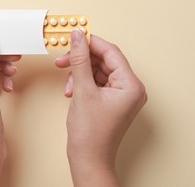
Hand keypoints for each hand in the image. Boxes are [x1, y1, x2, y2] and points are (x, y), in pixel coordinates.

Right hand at [55, 30, 146, 185]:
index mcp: (131, 85)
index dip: (91, 42)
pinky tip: (72, 91)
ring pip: (98, 70)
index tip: (74, 36)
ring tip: (68, 85)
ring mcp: (121, 95)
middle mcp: (130, 88)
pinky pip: (97, 81)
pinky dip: (82, 82)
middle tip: (63, 60)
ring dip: (80, 73)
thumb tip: (78, 37)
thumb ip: (80, 60)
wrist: (88, 159)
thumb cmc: (90, 133)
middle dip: (81, 61)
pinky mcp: (112, 99)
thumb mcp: (82, 90)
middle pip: (104, 60)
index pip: (111, 52)